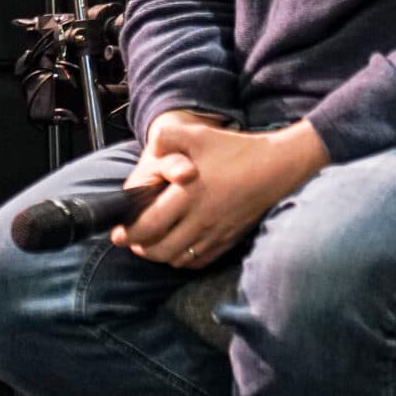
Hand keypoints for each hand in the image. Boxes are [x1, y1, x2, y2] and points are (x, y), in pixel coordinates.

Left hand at [113, 116, 326, 268]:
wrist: (277, 167)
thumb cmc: (235, 150)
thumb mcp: (198, 134)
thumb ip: (167, 137)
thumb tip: (150, 147)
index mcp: (188, 195)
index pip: (149, 225)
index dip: (129, 233)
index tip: (118, 233)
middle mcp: (200, 220)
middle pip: (160, 249)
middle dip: (140, 248)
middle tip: (131, 242)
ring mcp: (216, 233)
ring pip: (179, 258)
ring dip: (160, 255)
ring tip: (150, 246)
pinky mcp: (229, 240)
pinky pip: (200, 260)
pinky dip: (183, 260)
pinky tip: (177, 249)